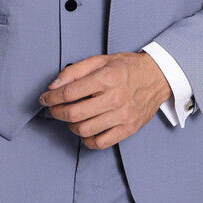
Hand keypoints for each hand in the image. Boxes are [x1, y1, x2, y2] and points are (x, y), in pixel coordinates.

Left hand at [38, 52, 171, 148]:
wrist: (157, 76)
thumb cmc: (127, 67)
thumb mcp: (101, 60)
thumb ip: (75, 71)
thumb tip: (54, 85)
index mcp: (107, 78)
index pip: (69, 93)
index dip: (51, 97)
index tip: (45, 98)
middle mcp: (115, 98)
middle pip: (75, 113)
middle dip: (57, 112)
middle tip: (53, 109)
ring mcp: (123, 115)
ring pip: (85, 129)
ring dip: (70, 126)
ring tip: (70, 118)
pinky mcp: (129, 128)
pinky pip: (101, 142)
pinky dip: (87, 140)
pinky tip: (84, 130)